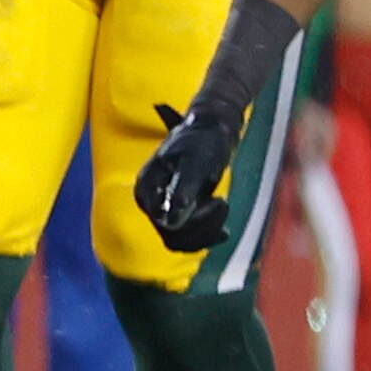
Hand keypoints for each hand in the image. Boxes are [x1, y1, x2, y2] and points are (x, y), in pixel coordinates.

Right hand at [134, 94, 246, 254]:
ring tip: (223, 206)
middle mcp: (149, 201)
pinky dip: (206, 237)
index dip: (193, 221)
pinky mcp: (175, 212)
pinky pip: (186, 239)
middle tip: (223, 201)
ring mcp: (161, 208)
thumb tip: (171, 221)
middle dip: (203, 226)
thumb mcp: (196, 163)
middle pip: (171, 234)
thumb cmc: (203, 141)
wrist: (211, 130)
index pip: (164, 222)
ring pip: (179, 240)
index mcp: (147, 187)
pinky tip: (223, 231)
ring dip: (205, 232)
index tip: (219, 200)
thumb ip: (183, 190)